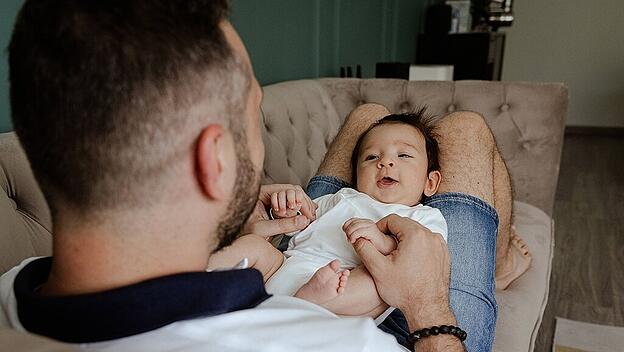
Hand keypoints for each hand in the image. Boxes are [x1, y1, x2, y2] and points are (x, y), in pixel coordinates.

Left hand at [242, 184, 316, 238]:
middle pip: (291, 190)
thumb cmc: (243, 232)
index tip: (307, 213)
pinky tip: (305, 214)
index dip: (299, 200)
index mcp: (262, 192)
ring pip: (292, 196)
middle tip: (312, 215)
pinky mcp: (273, 206)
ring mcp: (270, 199)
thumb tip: (303, 220)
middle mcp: (267, 192)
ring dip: (302, 205)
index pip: (287, 189)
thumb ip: (283, 225)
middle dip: (303, 202)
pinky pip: (288, 203)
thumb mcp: (264, 229)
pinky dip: (298, 208)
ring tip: (309, 216)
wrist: (234, 237)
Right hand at [351, 214, 455, 330]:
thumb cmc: (404, 290)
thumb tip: (357, 238)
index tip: (375, 239)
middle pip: (406, 224)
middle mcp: (431, 236)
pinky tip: (410, 261)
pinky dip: (418, 247)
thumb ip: (365, 249)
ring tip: (396, 256)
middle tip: (384, 248)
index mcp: (415, 235)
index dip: (380, 227)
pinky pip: (427, 243)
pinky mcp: (444, 254)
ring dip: (405, 240)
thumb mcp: (378, 269)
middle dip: (393, 233)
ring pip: (417, 233)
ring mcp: (440, 245)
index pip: (392, 220)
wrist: (427, 309)